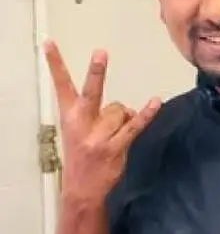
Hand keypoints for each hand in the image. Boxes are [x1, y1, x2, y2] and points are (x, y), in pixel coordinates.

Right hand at [44, 41, 161, 203]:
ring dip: (123, 118)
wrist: (82, 190)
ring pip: (120, 110)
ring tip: (114, 134)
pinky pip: (134, 126)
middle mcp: (82, 124)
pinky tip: (155, 103)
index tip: (50, 43)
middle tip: (100, 52)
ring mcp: (99, 137)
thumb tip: (123, 108)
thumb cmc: (82, 155)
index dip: (55, 64)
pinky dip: (146, 114)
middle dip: (96, 73)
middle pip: (91, 93)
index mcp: (70, 117)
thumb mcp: (77, 131)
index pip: (61, 85)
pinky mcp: (115, 148)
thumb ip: (94, 114)